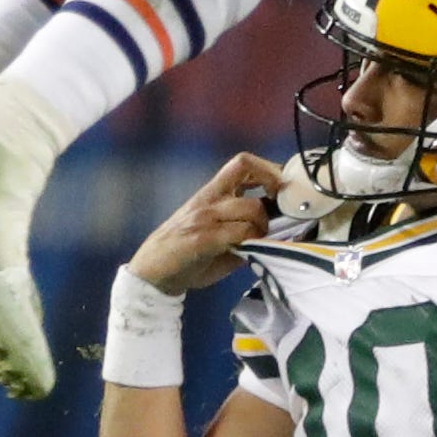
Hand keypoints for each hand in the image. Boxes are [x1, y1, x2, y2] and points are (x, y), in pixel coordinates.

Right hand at [126, 154, 277, 293]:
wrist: (153, 272)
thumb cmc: (186, 254)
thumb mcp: (215, 235)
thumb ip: (240, 229)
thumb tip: (274, 232)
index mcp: (211, 193)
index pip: (242, 163)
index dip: (268, 168)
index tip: (283, 187)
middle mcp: (209, 199)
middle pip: (249, 175)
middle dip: (271, 195)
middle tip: (278, 216)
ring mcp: (205, 217)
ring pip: (251, 207)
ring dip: (264, 225)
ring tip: (260, 240)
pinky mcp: (204, 238)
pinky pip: (241, 233)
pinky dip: (253, 242)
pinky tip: (249, 251)